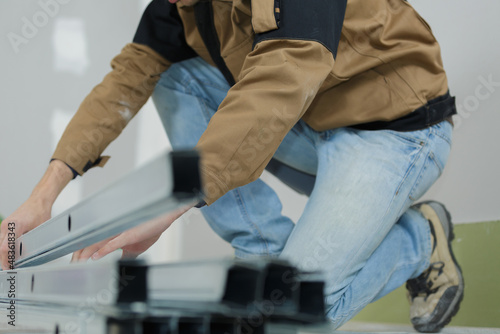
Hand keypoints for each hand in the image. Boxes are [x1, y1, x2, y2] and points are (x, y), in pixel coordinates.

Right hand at [0, 198, 50, 269]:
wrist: (38, 201)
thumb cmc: (39, 212)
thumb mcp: (39, 229)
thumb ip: (32, 241)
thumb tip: (28, 254)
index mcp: (14, 226)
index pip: (5, 247)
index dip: (6, 259)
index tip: (9, 267)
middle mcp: (7, 225)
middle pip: (0, 247)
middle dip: (4, 259)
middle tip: (10, 268)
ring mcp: (5, 225)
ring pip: (0, 243)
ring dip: (4, 253)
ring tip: (10, 262)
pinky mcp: (6, 225)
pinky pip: (2, 239)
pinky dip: (5, 246)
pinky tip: (10, 253)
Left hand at [71, 205, 191, 261]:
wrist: (167, 215)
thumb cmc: (154, 225)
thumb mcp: (136, 244)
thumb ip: (125, 251)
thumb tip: (118, 261)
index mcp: (114, 230)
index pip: (93, 241)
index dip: (82, 250)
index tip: (75, 261)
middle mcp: (115, 228)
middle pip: (91, 241)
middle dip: (79, 255)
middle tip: (72, 267)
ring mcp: (121, 230)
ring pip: (98, 242)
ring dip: (86, 255)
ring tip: (78, 264)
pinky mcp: (130, 234)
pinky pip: (114, 243)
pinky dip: (104, 251)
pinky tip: (96, 258)